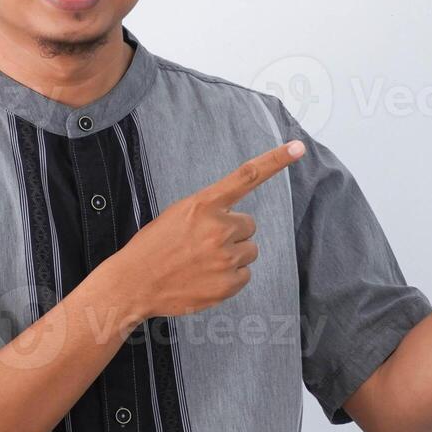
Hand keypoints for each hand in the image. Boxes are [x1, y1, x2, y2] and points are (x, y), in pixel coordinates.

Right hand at [105, 139, 306, 321]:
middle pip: (248, 225)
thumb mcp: (178, 215)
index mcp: (204, 204)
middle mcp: (219, 228)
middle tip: (203, 243)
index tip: (298, 147)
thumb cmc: (154, 246)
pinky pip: (244, 275)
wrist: (133, 283)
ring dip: (232, 255)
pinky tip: (204, 278)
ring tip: (202, 262)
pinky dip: (229, 278)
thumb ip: (210, 212)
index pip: (247, 176)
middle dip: (232, 233)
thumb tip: (238, 224)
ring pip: (249, 251)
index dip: (275, 160)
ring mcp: (225, 258)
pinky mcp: (228, 284)